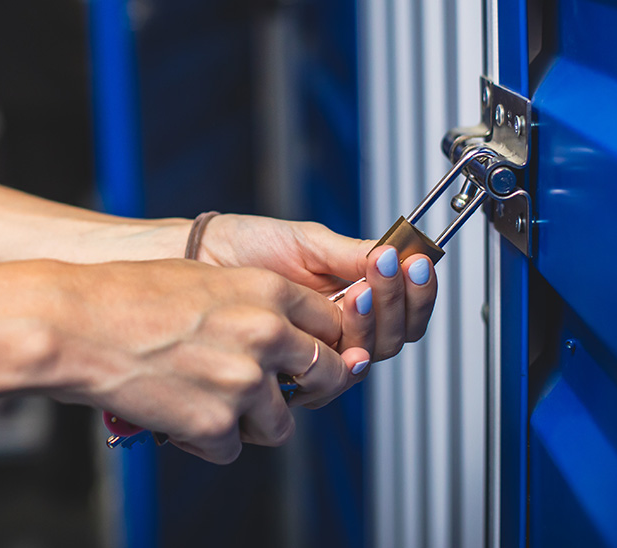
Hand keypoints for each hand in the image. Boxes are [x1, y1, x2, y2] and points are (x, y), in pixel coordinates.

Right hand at [42, 259, 368, 463]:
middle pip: (329, 376)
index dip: (317, 344)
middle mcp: (267, 335)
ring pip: (280, 425)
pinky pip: (230, 450)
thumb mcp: (205, 280)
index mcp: (268, 290)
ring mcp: (244, 382)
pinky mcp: (216, 424)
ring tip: (204, 402)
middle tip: (271, 392)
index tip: (301, 357)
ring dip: (249, 422)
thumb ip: (252, 304)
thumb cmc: (125, 295)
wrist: (76, 324)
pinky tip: (174, 415)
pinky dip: (204, 442)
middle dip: (305, 389)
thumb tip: (281, 332)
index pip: (331, 325)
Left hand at [193, 214, 437, 362]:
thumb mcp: (307, 241)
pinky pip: (333, 375)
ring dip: (373, 319)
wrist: (198, 256)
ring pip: (369, 356)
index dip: (418, 291)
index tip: (418, 263)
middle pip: (394, 337)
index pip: (403, 309)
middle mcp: (338, 330)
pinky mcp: (291, 373)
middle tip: (388, 269)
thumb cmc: (245, 246)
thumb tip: (402, 255)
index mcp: (350, 296)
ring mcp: (315, 352)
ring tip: (360, 287)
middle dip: (397, 302)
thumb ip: (354, 253)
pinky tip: (342, 314)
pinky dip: (344, 347)